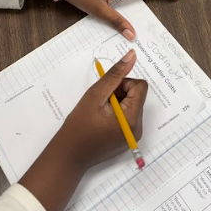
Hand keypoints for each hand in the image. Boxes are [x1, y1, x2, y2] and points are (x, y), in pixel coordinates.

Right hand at [60, 51, 146, 168]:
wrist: (69, 154)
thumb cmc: (79, 125)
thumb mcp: (96, 94)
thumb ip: (115, 74)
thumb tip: (132, 55)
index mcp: (132, 118)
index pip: (140, 86)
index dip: (123, 83)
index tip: (107, 91)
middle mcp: (137, 128)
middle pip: (137, 95)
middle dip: (120, 93)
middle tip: (101, 101)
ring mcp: (133, 135)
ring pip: (132, 104)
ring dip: (117, 101)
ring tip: (99, 111)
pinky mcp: (127, 139)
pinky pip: (128, 116)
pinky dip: (117, 112)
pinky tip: (101, 119)